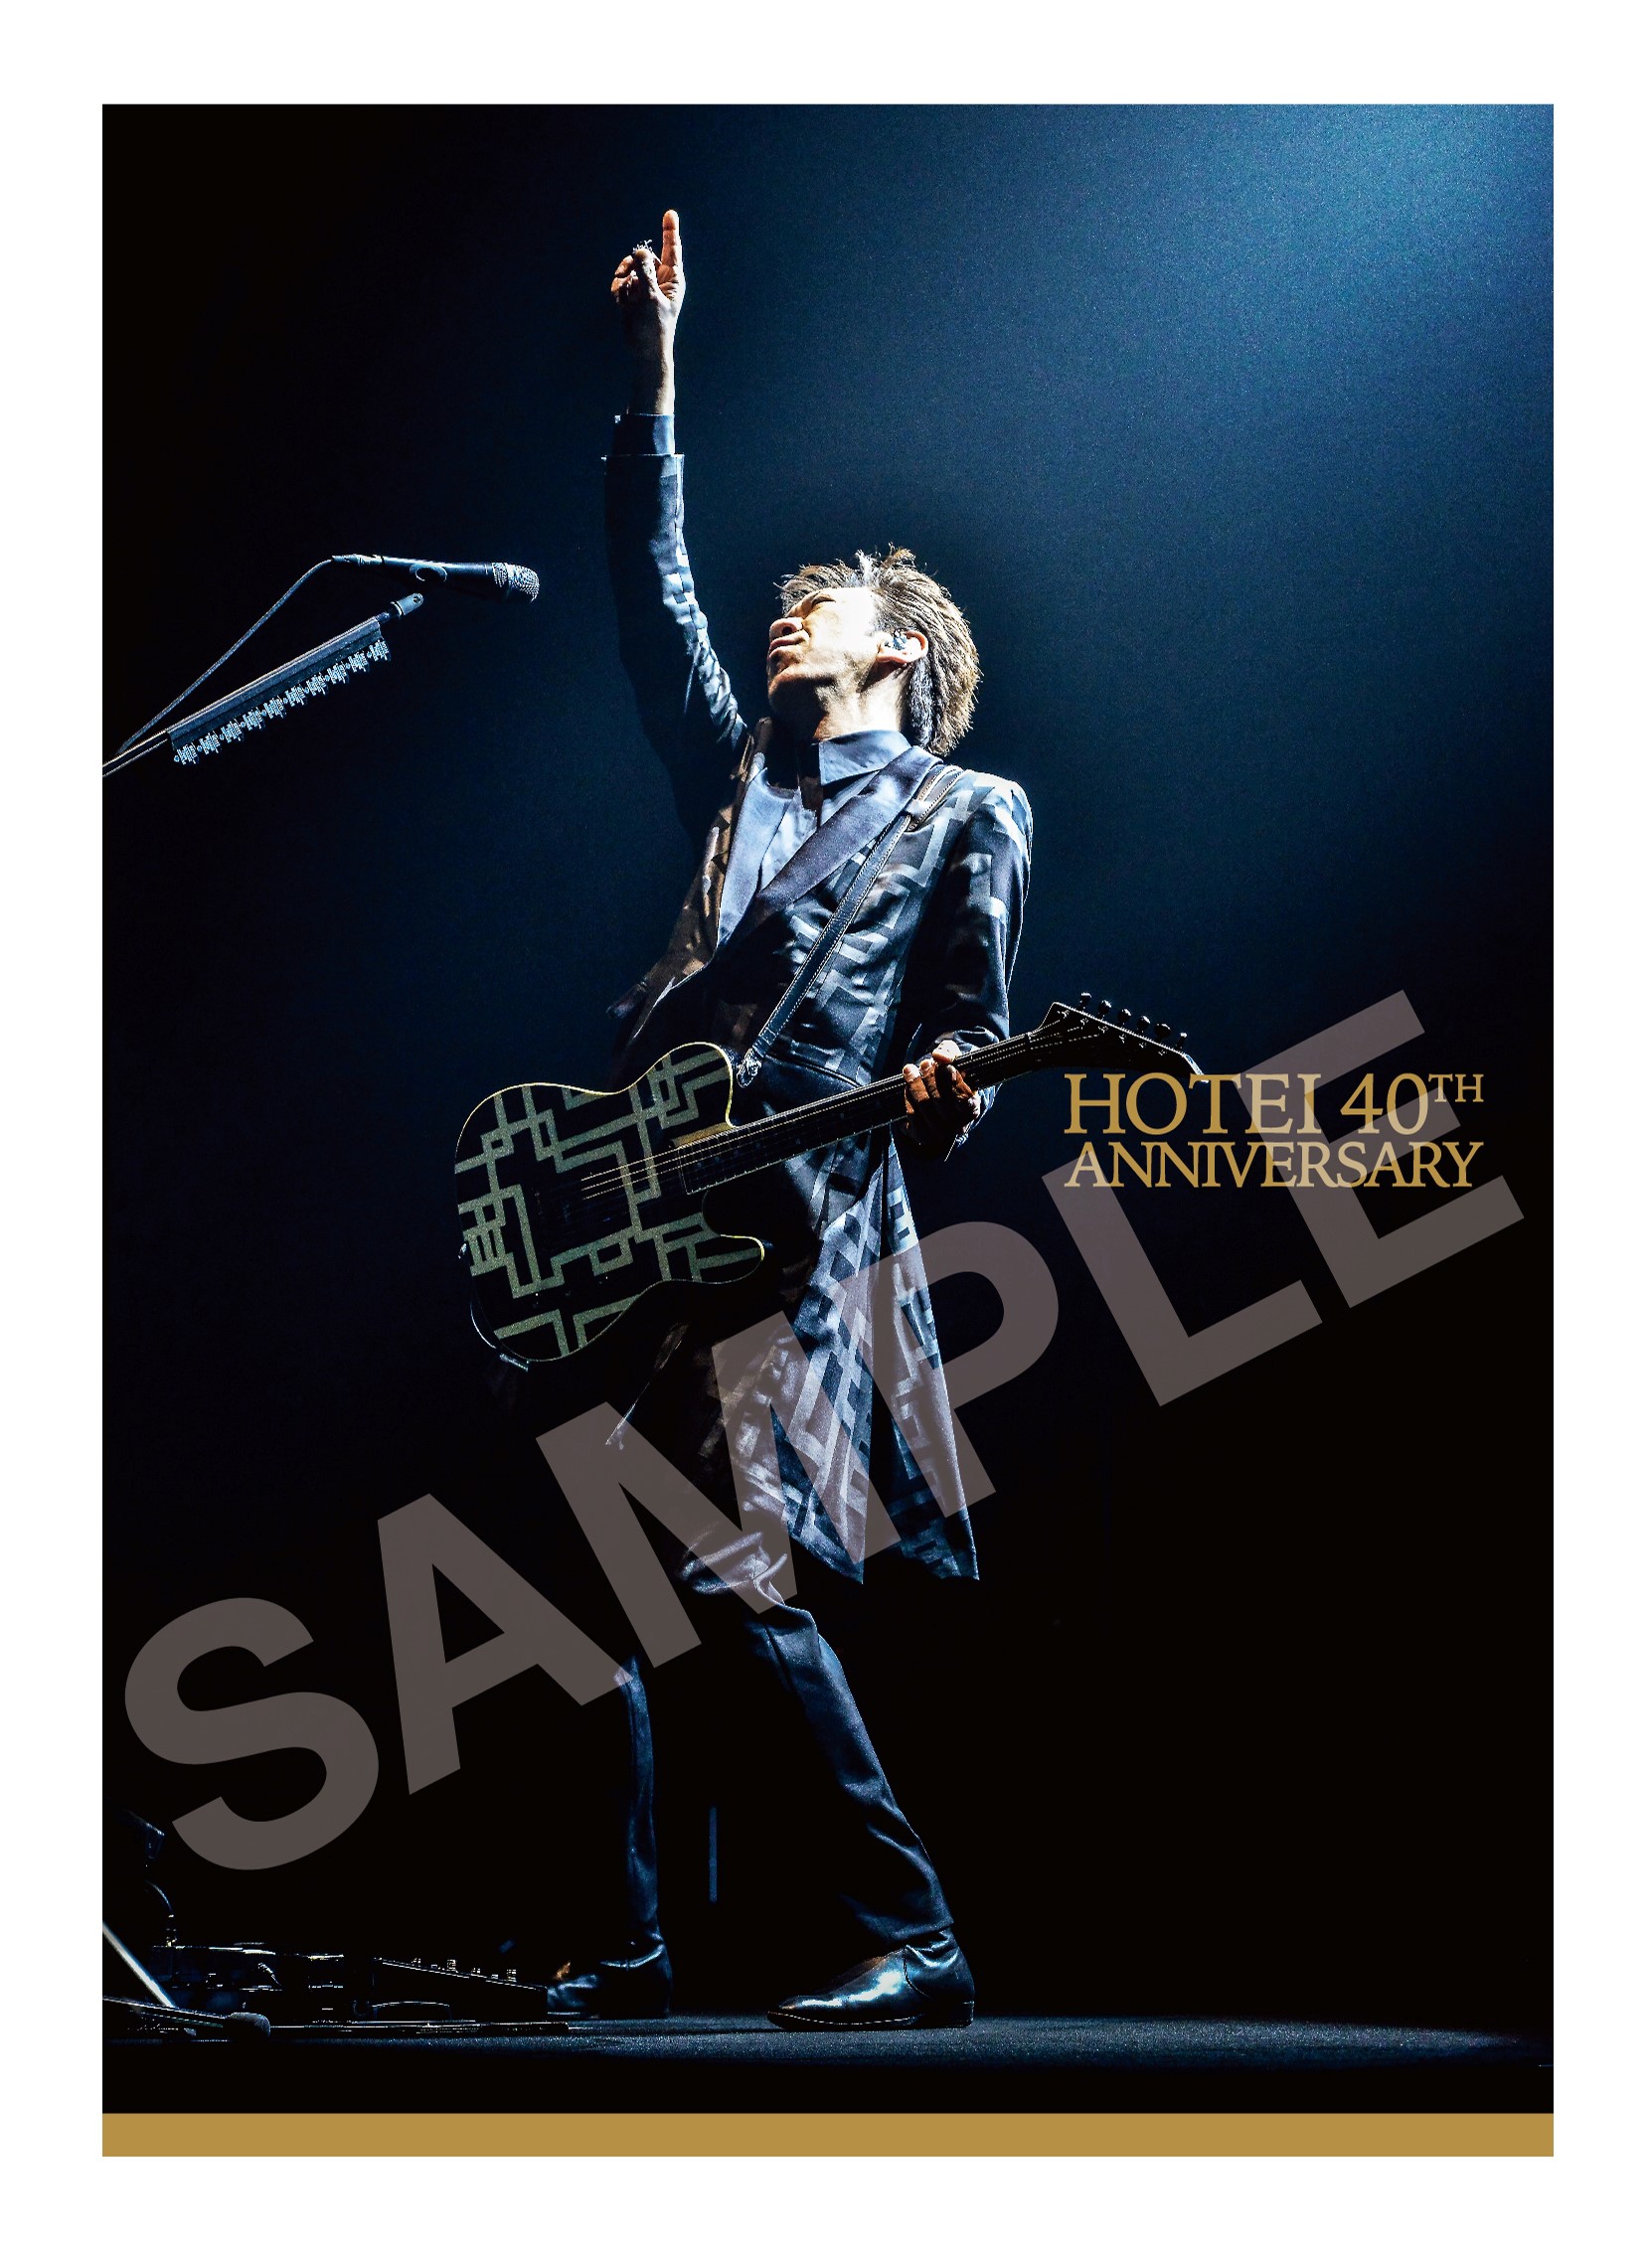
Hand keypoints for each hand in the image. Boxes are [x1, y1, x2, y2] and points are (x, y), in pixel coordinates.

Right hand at [612, 208, 683, 411]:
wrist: (644, 352)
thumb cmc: (654, 328)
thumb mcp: (651, 297)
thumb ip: (645, 271)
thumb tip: (639, 249)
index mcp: (672, 279)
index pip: (671, 249)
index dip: (669, 230)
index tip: (670, 213)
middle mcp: (659, 279)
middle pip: (643, 256)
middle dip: (634, 264)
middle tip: (630, 278)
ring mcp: (644, 287)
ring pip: (629, 268)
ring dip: (623, 279)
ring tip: (626, 297)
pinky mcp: (631, 295)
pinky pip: (620, 282)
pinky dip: (619, 291)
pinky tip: (623, 304)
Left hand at [902, 1039, 980, 1146]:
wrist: (938, 1096)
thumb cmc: (950, 1074)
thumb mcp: (953, 1059)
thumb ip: (949, 1052)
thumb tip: (939, 1056)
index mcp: (972, 1107)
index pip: (963, 1098)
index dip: (952, 1081)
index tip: (942, 1064)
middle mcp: (959, 1125)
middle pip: (941, 1103)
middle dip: (930, 1080)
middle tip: (924, 1063)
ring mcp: (941, 1133)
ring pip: (925, 1110)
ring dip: (915, 1087)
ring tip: (909, 1070)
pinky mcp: (924, 1136)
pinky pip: (913, 1118)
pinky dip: (908, 1101)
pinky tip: (906, 1087)